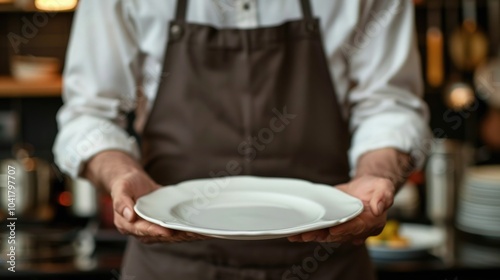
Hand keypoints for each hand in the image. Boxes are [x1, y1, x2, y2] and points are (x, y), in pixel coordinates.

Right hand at [83, 151, 207, 243]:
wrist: (131, 182)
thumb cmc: (125, 184)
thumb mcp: (121, 188)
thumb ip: (122, 202)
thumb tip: (129, 215)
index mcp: (126, 224)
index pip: (143, 230)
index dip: (155, 231)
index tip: (167, 232)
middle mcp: (139, 229)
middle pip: (159, 236)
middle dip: (175, 235)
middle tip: (190, 233)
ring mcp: (151, 228)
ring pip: (168, 236)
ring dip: (183, 235)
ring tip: (198, 233)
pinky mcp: (160, 224)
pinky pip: (172, 230)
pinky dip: (184, 231)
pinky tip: (197, 230)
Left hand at [287, 175, 394, 244]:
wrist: (367, 187)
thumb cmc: (376, 188)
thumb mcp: (384, 187)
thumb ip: (383, 197)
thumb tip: (379, 208)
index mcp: (371, 223)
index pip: (357, 227)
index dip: (345, 229)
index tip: (333, 230)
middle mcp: (357, 230)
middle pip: (338, 235)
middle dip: (322, 235)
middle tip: (307, 235)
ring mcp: (344, 229)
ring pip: (326, 235)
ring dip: (311, 235)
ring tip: (297, 235)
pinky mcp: (334, 225)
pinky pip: (321, 230)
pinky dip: (309, 231)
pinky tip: (296, 233)